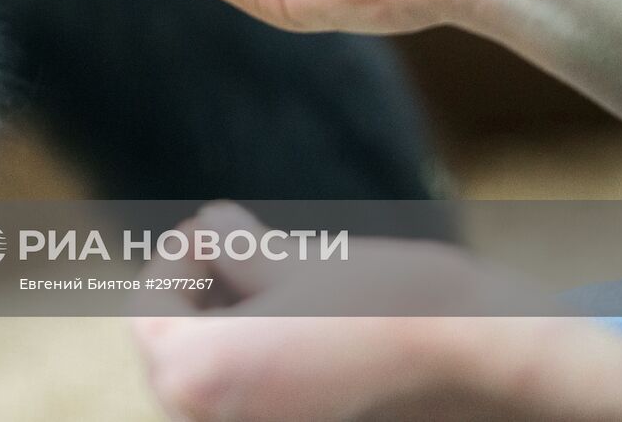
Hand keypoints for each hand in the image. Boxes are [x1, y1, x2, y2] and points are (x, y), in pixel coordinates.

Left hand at [132, 203, 621, 421]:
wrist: (475, 354)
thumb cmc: (379, 298)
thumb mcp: (283, 256)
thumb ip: (225, 248)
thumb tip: (207, 231)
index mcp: (189, 375)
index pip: (146, 309)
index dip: (182, 255)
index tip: (225, 228)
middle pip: (175, 344)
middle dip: (207, 290)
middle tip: (256, 252)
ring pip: (214, 369)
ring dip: (236, 323)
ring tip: (292, 290)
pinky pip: (252, 392)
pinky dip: (264, 358)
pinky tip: (310, 330)